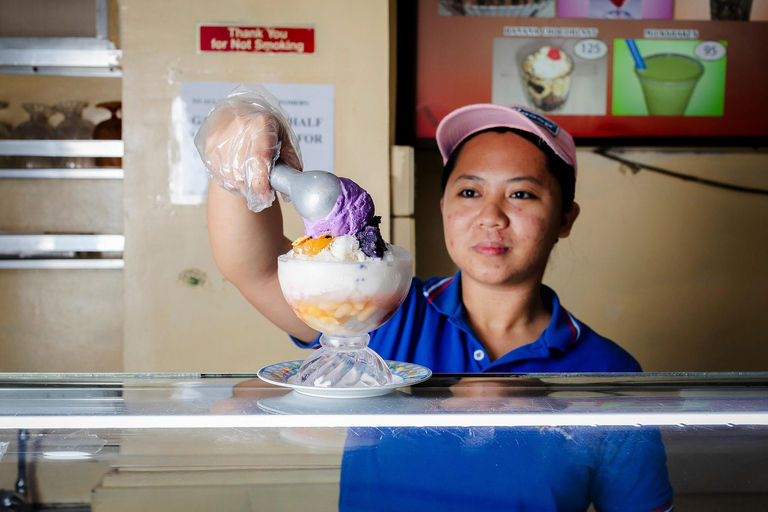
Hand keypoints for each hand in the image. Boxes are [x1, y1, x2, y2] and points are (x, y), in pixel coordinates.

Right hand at [195, 84, 301, 211]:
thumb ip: (290, 165)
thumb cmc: (268, 128)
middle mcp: (238, 128)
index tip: (266, 197)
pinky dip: (230, 182)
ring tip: (251, 183)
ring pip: (229, 176)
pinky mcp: (209, 144)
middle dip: (253, 189)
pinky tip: (239, 177)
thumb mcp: (286, 141)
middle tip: (262, 192)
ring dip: (241, 187)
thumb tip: (286, 193)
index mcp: (262, 124)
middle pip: (242, 172)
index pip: (258, 159)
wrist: (243, 110)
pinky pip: (218, 175)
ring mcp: (220, 136)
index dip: (261, 183)